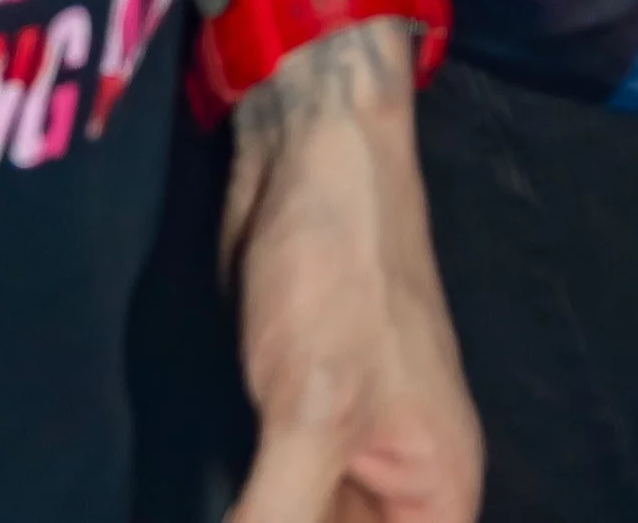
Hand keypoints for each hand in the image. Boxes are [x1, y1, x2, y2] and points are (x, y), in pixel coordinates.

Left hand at [224, 25, 484, 522]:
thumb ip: (279, 518)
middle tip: (239, 508)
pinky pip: (264, 504)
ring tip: (217, 501)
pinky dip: (235, 511)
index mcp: (436, 498)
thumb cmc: (338, 272)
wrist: (307, 150)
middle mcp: (394, 490)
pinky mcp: (286, 427)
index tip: (278, 522)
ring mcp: (338, 458)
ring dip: (251, 516)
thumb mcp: (312, 413)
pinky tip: (201, 501)